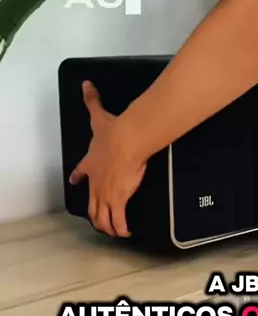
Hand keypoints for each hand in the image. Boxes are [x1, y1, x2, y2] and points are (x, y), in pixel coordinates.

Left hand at [70, 81, 146, 237]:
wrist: (126, 142)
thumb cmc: (114, 132)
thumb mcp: (98, 116)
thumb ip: (91, 100)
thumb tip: (85, 84)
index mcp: (91, 163)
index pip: (82, 172)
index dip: (78, 177)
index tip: (75, 181)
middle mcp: (95, 181)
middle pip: (91, 203)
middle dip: (94, 213)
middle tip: (98, 219)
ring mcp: (105, 193)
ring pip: (102, 215)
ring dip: (105, 224)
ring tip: (112, 231)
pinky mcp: (118, 200)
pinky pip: (118, 219)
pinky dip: (120, 227)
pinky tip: (125, 232)